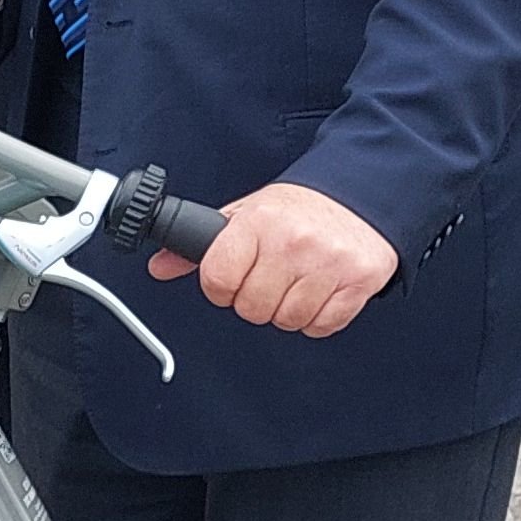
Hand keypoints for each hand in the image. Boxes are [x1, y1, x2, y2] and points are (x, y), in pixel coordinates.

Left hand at [163, 180, 399, 337]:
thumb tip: (160, 266)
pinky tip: (317, 292)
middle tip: (267, 280)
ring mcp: (328, 264)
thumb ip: (203, 245)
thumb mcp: (246, 214)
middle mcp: (293, 242)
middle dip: (254, 301)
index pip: (218, 278)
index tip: (229, 282)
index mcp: (259, 222)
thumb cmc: (299, 209)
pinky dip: (316, 319)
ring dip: (286, 311)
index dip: (219, 288)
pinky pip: (321, 326)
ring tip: (294, 283)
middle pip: (251, 308)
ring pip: (286, 320)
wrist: (360, 194)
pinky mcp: (357, 283)